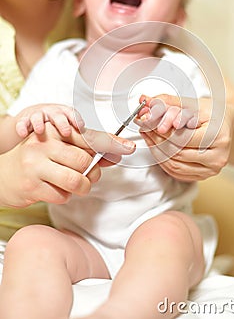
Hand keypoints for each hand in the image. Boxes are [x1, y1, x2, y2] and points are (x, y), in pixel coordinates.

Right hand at [0, 122, 134, 207]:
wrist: (4, 175)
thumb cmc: (38, 159)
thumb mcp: (59, 147)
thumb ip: (86, 149)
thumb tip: (116, 153)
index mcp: (53, 131)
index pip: (88, 137)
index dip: (111, 143)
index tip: (128, 147)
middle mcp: (44, 145)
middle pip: (85, 161)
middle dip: (93, 172)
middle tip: (89, 175)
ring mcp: (36, 166)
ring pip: (77, 180)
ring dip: (82, 186)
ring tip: (77, 184)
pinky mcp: (32, 187)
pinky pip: (63, 195)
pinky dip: (65, 195)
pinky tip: (56, 189)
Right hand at [14, 104, 84, 137]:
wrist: (35, 125)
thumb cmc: (58, 132)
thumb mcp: (71, 134)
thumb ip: (85, 143)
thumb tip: (104, 156)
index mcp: (67, 115)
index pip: (73, 115)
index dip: (77, 120)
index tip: (81, 127)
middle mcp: (53, 114)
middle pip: (58, 115)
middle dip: (62, 123)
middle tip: (66, 132)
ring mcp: (38, 117)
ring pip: (39, 116)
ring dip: (40, 122)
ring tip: (40, 130)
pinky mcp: (24, 122)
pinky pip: (22, 123)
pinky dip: (22, 126)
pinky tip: (22, 133)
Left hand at [136, 94, 232, 181]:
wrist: (224, 124)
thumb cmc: (210, 112)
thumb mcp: (191, 102)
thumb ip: (167, 102)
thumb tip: (145, 101)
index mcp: (218, 136)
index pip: (182, 138)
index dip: (160, 130)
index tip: (145, 119)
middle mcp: (218, 157)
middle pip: (177, 152)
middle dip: (155, 139)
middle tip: (143, 126)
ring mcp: (211, 169)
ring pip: (174, 165)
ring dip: (156, 150)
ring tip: (147, 134)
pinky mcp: (204, 176)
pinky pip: (176, 172)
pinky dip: (162, 160)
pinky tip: (156, 146)